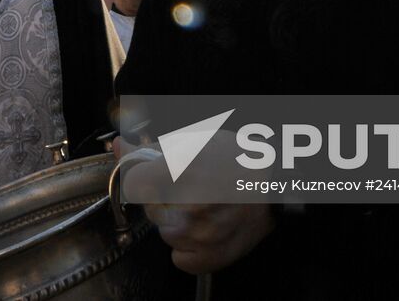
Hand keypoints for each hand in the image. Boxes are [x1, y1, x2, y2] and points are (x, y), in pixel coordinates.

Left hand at [111, 135, 274, 274]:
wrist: (276, 189)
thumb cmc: (241, 160)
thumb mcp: (199, 140)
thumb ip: (155, 147)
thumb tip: (121, 146)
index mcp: (187, 171)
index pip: (136, 180)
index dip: (137, 172)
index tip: (141, 168)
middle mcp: (191, 205)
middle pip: (149, 207)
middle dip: (161, 196)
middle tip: (186, 188)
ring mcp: (200, 235)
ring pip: (164, 232)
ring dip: (175, 221)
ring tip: (199, 208)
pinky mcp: (209, 258)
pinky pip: (179, 257)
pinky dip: (187, 246)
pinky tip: (203, 229)